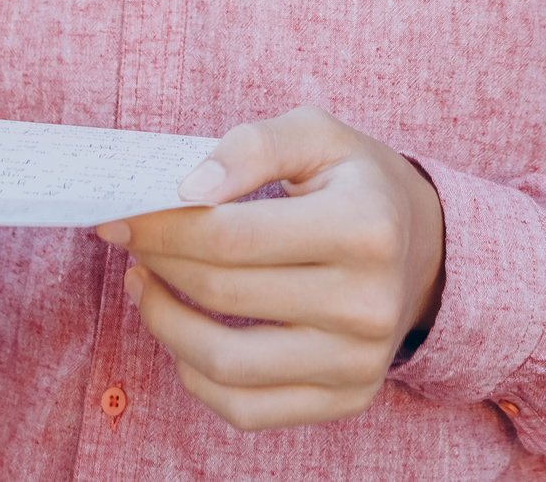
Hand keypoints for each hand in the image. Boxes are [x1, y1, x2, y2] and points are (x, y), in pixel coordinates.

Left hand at [96, 106, 445, 431]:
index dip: (163, 227)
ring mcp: (359, 362)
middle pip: (223, 293)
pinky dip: (195, 376)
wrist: (421, 248)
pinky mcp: (345, 400)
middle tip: (131, 239)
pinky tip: (182, 332)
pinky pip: (245, 409)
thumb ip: (252, 145)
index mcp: (366, 227)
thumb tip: (186, 188)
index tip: (124, 215)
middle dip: (158, 262)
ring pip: (225, 364)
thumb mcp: (317, 135)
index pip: (232, 235)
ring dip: (163, 324)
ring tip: (144, 285)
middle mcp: (370, 304)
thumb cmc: (355, 183)